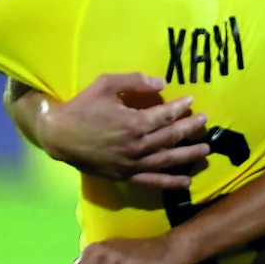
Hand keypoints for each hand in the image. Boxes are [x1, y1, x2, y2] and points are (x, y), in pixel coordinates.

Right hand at [36, 73, 209, 187]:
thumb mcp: (106, 84)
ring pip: (166, 161)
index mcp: (133, 123)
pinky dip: (170, 182)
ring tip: (206, 150)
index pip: (165, 116)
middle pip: (171, 138)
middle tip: (205, 121)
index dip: (180, 107)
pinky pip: (151, 182)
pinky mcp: (124, 176)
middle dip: (190, 129)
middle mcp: (136, 146)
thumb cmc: (83, 107)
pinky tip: (186, 181)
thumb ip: (135, 81)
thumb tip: (162, 83)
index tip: (191, 100)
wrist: (59, 135)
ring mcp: (131, 164)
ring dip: (188, 155)